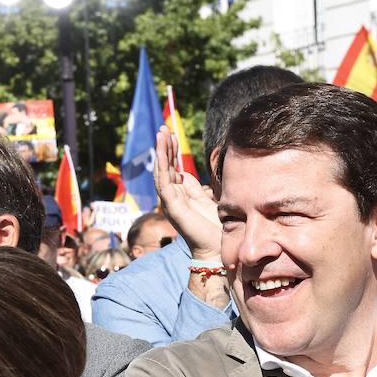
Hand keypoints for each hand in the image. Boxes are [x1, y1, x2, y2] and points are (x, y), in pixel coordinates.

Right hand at [154, 125, 218, 260]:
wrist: (216, 249)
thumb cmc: (216, 228)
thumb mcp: (212, 198)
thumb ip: (205, 186)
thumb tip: (206, 172)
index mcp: (182, 193)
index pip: (173, 167)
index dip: (172, 150)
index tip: (173, 133)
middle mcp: (174, 196)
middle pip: (165, 166)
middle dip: (165, 147)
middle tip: (164, 128)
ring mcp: (171, 201)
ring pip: (161, 172)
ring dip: (160, 152)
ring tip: (161, 133)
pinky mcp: (172, 207)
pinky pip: (164, 183)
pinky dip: (161, 166)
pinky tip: (161, 152)